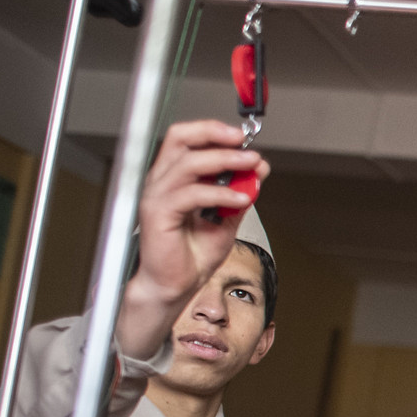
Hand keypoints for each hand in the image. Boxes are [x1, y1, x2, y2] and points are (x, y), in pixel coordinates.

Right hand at [121, 122, 267, 360]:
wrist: (176, 285)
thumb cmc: (192, 255)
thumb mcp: (227, 219)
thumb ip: (240, 192)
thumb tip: (258, 169)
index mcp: (174, 178)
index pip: (186, 138)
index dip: (212, 130)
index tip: (242, 137)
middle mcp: (162, 181)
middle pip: (180, 138)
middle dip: (214, 134)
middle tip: (245, 144)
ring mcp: (157, 196)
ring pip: (188, 162)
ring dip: (224, 161)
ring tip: (250, 166)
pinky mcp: (158, 214)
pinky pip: (190, 194)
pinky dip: (219, 193)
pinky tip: (239, 199)